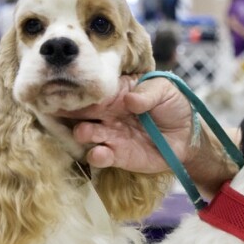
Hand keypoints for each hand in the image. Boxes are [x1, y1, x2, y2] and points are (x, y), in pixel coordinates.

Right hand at [56, 75, 195, 173]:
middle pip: (80, 111)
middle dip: (66, 110)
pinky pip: (100, 156)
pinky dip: (96, 156)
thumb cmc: (174, 106)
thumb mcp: (165, 89)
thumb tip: (130, 100)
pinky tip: (100, 153)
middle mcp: (107, 113)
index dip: (76, 88)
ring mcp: (110, 135)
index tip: (61, 87)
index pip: (90, 89)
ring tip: (85, 132)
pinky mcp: (118, 156)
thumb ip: (148, 93)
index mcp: (115, 92)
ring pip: (85, 133)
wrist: (188, 137)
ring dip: (81, 133)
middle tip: (55, 109)